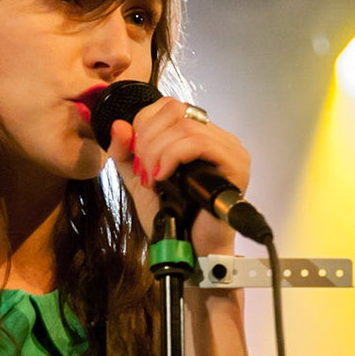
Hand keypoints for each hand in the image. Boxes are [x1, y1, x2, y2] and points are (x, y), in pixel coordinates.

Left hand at [104, 100, 251, 257]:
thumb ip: (125, 153)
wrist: (189, 249)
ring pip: (185, 127)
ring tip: (153, 178)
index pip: (169, 106)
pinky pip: (199, 144)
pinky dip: (173, 156)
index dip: (144, 124)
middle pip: (176, 111)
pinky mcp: (235, 165)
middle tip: (144, 170)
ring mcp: (230, 150)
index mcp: (199, 136)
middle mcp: (218, 138)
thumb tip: (120, 125)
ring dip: (158, 151)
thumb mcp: (138, 179)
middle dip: (148, 139)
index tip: (137, 157)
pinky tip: (164, 176)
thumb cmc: (172, 218)